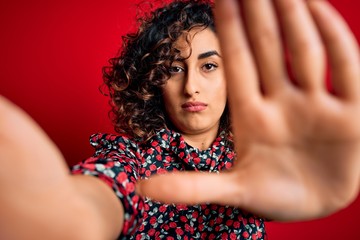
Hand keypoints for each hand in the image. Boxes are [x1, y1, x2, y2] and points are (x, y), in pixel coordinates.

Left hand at [137, 0, 359, 220]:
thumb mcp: (232, 190)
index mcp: (251, 117)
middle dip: (258, 11)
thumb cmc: (271, 196)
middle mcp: (282, 103)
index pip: (237, 62)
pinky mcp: (351, 116)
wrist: (314, 208)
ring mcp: (317, 106)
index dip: (228, 28)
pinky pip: (345, 68)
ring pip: (305, 50)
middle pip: (268, 48)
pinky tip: (318, 7)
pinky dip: (334, 38)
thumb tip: (140, 188)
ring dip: (294, 15)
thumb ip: (190, 187)